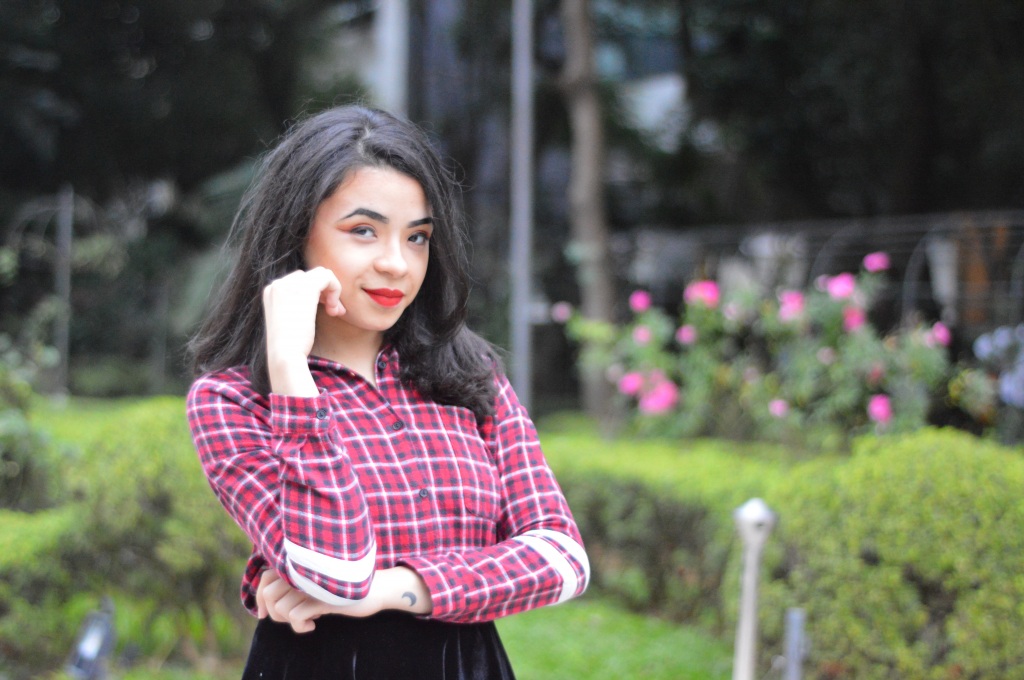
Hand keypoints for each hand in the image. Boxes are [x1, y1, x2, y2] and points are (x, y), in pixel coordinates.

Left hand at [256, 568, 333, 633]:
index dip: (260, 599)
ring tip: (310, 616)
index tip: (263, 615)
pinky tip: (312, 626)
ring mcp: (312, 581)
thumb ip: (289, 589)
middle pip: (268, 594)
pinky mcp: (322, 596)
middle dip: (276, 614)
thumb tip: (262, 613)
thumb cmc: (337, 595)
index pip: (266, 577)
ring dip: (292, 621)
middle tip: (295, 617)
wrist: (369, 594)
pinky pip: (294, 617)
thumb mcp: (311, 589)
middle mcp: (302, 569)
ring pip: (279, 607)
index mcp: (298, 563)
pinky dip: (300, 627)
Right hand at [262, 267, 343, 395]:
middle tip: (334, 311)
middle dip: (325, 292)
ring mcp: (289, 284)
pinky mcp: (305, 288)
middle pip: (310, 276)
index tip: (326, 311)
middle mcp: (277, 284)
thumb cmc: (290, 347)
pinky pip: (327, 276)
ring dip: (332, 292)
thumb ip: (297, 306)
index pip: (299, 281)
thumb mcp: (290, 321)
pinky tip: (334, 309)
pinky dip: (336, 289)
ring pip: (320, 274)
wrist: (285, 357)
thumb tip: (317, 299)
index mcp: (271, 292)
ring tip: (335, 311)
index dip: (317, 294)